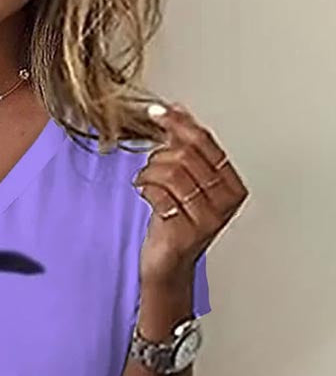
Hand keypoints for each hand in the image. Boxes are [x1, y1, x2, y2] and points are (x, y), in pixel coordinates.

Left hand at [133, 101, 248, 288]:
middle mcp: (225, 201)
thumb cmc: (175, 224)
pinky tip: (143, 192)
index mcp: (231, 185)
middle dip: (160, 155)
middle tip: (149, 165)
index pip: (205, 143)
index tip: (158, 112)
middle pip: (187, 156)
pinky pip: (159, 194)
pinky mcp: (184, 231)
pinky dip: (145, 188)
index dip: (179, 124)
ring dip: (150, 172)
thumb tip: (176, 110)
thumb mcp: (186, 184)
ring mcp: (206, 218)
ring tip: (144, 180)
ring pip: (172, 172)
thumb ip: (185, 150)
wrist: (167, 265)